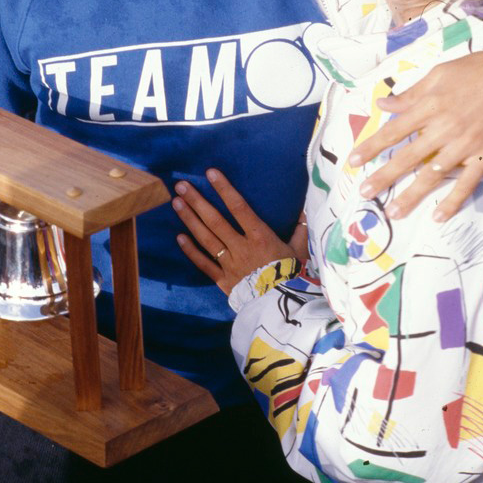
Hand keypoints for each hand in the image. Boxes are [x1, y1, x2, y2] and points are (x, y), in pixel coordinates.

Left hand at [173, 168, 304, 294]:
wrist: (284, 309)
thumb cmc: (294, 277)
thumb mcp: (302, 250)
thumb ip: (301, 228)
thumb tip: (306, 208)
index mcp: (260, 236)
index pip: (239, 207)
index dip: (224, 189)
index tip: (210, 172)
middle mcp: (241, 247)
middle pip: (215, 221)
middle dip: (197, 201)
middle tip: (182, 185)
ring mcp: (230, 264)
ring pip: (206, 239)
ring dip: (190, 220)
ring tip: (176, 202)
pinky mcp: (223, 281)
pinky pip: (204, 264)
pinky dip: (191, 251)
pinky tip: (179, 237)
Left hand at [348, 32, 482, 221]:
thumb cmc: (478, 70)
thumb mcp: (439, 74)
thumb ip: (411, 93)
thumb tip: (383, 102)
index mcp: (429, 107)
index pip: (392, 131)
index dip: (371, 148)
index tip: (353, 162)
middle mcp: (443, 128)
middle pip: (407, 157)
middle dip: (383, 177)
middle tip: (365, 193)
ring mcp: (465, 145)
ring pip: (433, 175)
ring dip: (412, 195)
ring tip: (395, 212)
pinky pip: (467, 183)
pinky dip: (453, 201)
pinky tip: (439, 215)